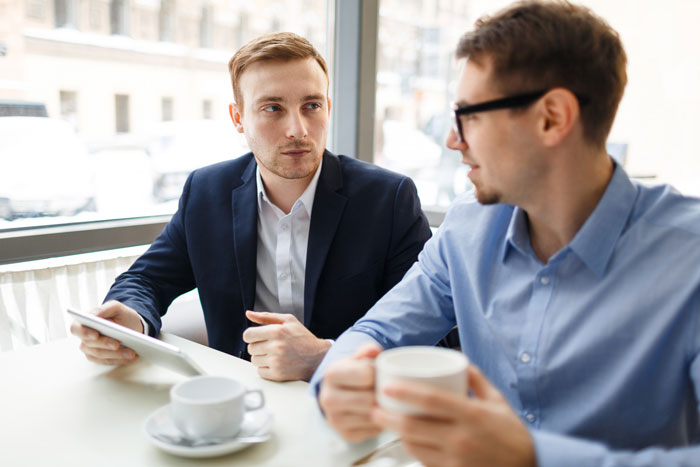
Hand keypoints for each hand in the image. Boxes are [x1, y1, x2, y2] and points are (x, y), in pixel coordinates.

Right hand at [69, 300, 143, 365]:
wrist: (131, 325)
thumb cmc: (121, 315)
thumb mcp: (116, 307)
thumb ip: (104, 308)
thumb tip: (93, 316)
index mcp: (85, 322)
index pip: (76, 328)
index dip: (84, 332)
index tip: (96, 335)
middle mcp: (85, 337)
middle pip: (90, 344)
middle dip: (105, 344)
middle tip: (117, 344)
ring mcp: (91, 349)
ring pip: (100, 355)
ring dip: (116, 354)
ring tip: (131, 353)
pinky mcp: (100, 358)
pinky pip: (108, 361)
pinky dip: (120, 360)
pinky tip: (131, 358)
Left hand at [243, 310, 331, 381]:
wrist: (318, 357)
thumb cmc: (303, 338)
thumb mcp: (288, 321)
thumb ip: (266, 316)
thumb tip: (248, 314)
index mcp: (277, 331)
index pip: (248, 335)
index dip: (251, 336)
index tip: (257, 337)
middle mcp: (276, 346)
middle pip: (250, 348)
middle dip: (258, 346)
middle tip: (271, 346)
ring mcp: (276, 361)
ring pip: (254, 360)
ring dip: (261, 358)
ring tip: (275, 355)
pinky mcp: (277, 374)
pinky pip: (260, 372)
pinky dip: (265, 368)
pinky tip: (276, 363)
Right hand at [318, 343, 383, 441]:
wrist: (341, 393)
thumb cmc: (354, 373)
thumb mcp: (359, 357)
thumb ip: (368, 350)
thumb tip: (375, 351)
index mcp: (331, 374)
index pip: (366, 374)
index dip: (378, 372)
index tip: (377, 372)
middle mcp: (328, 399)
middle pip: (369, 399)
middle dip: (381, 393)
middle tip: (383, 388)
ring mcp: (335, 419)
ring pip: (372, 416)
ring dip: (382, 409)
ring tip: (381, 399)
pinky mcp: (346, 435)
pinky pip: (374, 431)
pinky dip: (380, 422)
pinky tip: (377, 412)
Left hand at [371, 365, 535, 466]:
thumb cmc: (512, 434)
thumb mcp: (497, 400)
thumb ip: (476, 378)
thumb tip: (456, 358)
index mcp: (472, 415)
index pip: (431, 401)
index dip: (405, 392)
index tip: (387, 386)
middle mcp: (461, 438)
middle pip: (413, 426)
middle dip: (387, 416)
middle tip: (375, 407)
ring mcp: (455, 459)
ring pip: (414, 445)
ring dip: (396, 433)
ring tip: (386, 420)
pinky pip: (423, 460)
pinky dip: (411, 448)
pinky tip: (406, 438)